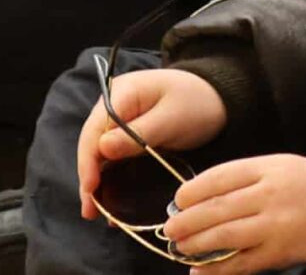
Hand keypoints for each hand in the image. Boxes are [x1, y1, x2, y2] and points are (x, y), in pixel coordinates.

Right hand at [76, 68, 227, 219]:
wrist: (216, 99)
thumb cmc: (196, 104)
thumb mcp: (170, 119)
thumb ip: (136, 134)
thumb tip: (102, 148)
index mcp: (121, 93)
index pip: (94, 129)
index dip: (88, 160)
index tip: (90, 188)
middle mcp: (113, 105)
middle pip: (91, 143)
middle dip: (89, 176)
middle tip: (90, 211)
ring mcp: (119, 120)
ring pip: (99, 153)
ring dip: (96, 180)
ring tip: (95, 212)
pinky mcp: (127, 134)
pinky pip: (113, 156)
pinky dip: (110, 176)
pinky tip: (109, 197)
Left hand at [162, 155, 305, 271]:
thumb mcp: (287, 168)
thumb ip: (252, 178)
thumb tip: (210, 196)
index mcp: (270, 167)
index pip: (220, 176)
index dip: (194, 190)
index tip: (179, 200)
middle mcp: (270, 194)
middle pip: (217, 207)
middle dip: (187, 220)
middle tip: (170, 228)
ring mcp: (275, 225)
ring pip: (224, 235)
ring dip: (196, 244)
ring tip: (181, 247)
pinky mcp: (281, 252)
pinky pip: (241, 262)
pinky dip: (217, 268)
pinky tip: (201, 271)